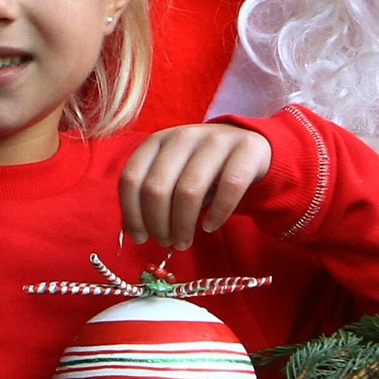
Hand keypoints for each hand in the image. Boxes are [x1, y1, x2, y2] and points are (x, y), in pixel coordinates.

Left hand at [119, 123, 272, 248]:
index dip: (132, 213)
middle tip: (165, 242)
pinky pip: (229, 187)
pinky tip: (210, 226)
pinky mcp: (245, 150)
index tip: (140, 238)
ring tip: (183, 242)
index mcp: (156, 141)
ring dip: (183, 225)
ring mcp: (214, 140)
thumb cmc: (200, 168)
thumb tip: (134, 232)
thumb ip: (151, 196)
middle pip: (157, 188)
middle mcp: (182, 137)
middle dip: (157, 223)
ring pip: (189, 191)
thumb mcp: (172, 174)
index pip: (131, 178)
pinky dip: (217, 213)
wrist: (247, 145)